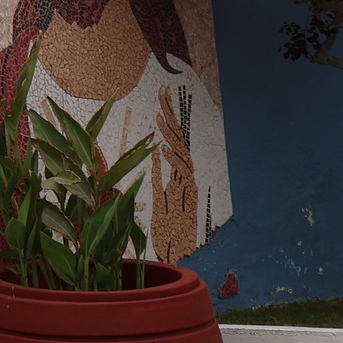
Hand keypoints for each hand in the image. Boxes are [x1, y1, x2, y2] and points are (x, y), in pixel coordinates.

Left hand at [151, 87, 198, 262]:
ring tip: (160, 114)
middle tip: (164, 91)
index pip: (173, 135)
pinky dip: (171, 162)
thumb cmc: (168, 226)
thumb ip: (159, 174)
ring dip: (171, 133)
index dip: (168, 115)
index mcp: (178, 169)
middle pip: (180, 138)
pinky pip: (180, 176)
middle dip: (173, 114)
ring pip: (182, 152)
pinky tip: (161, 149)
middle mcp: (185, 174)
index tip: (161, 95)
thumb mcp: (159, 195)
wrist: (179, 251)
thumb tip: (154, 151)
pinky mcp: (186, 199)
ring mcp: (187, 185)